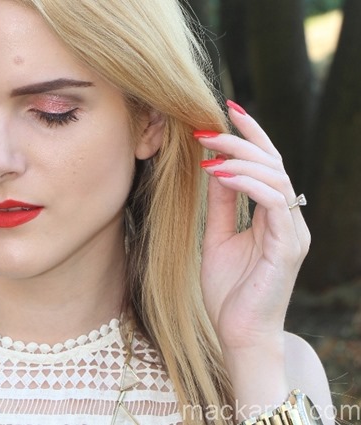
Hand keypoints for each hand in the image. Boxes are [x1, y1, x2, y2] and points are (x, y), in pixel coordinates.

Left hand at [194, 101, 310, 352]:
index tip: (227, 111)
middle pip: (273, 164)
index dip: (250, 136)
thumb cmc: (229, 291)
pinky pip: (273, 203)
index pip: (267, 165)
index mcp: (274, 216)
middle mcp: (288, 220)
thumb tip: (214, 168)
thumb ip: (221, 205)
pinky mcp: (287, 247)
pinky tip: (220, 176)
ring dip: (240, 159)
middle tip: (206, 130)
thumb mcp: (218, 238)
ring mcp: (291, 232)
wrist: (238, 334)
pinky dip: (247, 184)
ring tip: (207, 151)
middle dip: (240, 141)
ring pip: (276, 177)